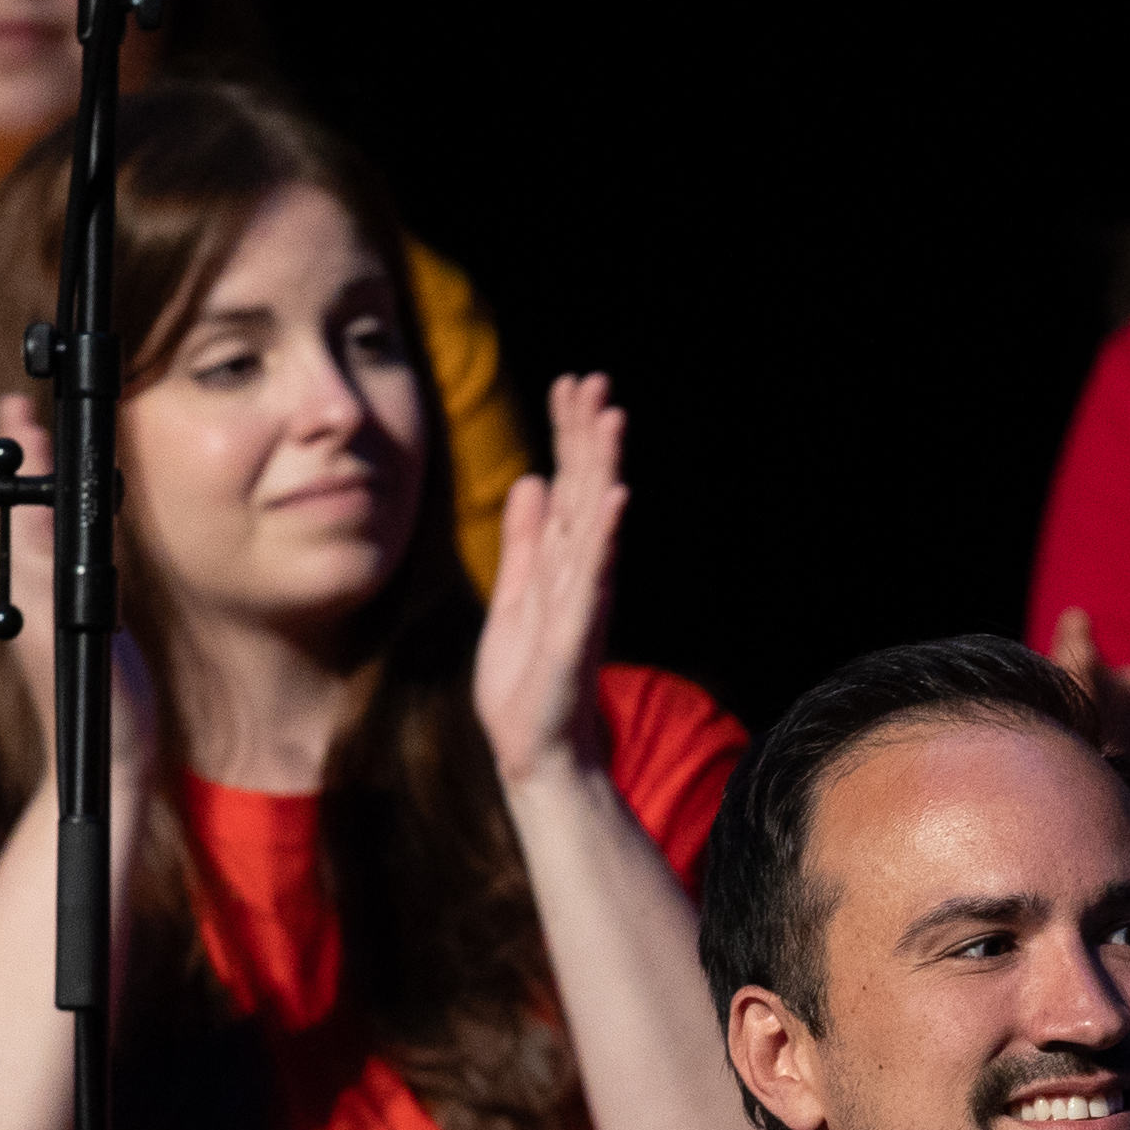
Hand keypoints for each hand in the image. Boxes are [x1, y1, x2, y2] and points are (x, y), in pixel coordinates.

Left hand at [472, 373, 628, 793]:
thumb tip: (532, 482)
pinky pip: (594, 576)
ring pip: (596, 521)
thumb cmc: (525, 682)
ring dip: (604, 468)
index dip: (569, 435)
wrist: (534, 750)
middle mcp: (580, 573)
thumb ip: (525, 540)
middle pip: (587, 490)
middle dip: (587, 434)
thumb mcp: (515, 595)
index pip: (569, 485)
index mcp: (562, 562)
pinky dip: (604, 536)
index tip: (570, 384)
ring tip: (610, 418)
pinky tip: (614, 498)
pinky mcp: (576, 632)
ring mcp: (583, 600)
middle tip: (593, 379)